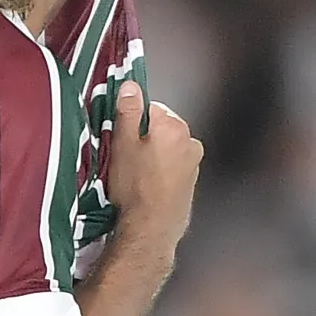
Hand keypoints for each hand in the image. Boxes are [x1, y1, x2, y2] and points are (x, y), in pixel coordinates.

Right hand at [110, 81, 199, 249]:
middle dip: (145, 139)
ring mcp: (194, 165)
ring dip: (154, 156)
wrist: (151, 230)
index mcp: (174, 127)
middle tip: (126, 158)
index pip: (150, 109)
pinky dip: (161, 172)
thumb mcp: (123, 144)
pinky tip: (147, 187)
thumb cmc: (135, 187)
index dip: (132, 122)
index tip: (122, 138)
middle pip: (161, 129)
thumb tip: (131, 86)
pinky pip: (173, 168)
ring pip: (167, 149)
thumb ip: (129, 111)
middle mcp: (191, 142)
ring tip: (135, 176)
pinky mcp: (191, 184)